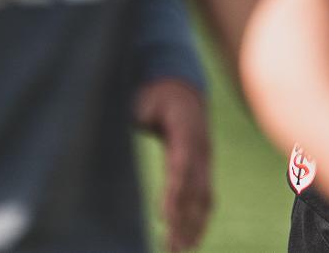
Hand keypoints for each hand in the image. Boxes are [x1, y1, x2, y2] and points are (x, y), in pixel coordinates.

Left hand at [133, 78, 212, 251]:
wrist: (183, 91)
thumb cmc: (157, 96)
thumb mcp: (144, 99)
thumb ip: (135, 114)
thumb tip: (122, 128)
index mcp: (186, 130)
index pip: (181, 165)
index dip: (175, 192)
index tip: (165, 218)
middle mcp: (201, 148)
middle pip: (194, 189)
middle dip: (184, 220)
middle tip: (172, 249)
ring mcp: (205, 160)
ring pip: (203, 197)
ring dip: (193, 226)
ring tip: (181, 251)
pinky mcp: (202, 170)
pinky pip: (205, 197)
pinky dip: (198, 220)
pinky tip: (190, 240)